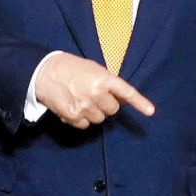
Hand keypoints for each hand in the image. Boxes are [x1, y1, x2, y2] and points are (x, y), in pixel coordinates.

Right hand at [35, 51, 154, 128]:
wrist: (44, 72)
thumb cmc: (71, 69)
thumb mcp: (93, 70)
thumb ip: (109, 84)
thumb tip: (122, 101)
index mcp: (103, 78)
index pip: (126, 92)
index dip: (139, 102)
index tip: (150, 111)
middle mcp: (96, 93)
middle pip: (113, 110)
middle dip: (106, 105)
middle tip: (93, 95)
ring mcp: (85, 106)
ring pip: (100, 119)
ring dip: (93, 112)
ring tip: (81, 99)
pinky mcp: (74, 117)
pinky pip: (86, 125)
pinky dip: (81, 119)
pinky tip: (73, 106)